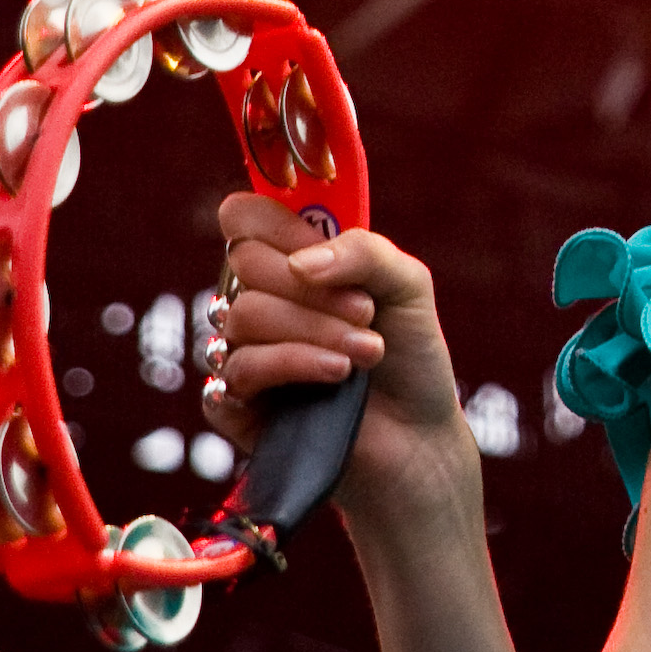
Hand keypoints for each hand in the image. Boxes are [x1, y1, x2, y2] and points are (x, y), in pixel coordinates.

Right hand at [203, 192, 476, 534]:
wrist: (418, 434)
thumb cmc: (410, 354)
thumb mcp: (408, 285)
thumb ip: (364, 252)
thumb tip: (301, 263)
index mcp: (290, 261)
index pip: (242, 217)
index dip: (277, 226)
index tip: (323, 253)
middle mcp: (257, 300)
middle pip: (244, 264)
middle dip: (316, 290)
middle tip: (367, 314)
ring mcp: (242, 351)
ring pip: (242, 318)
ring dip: (316, 332)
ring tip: (366, 354)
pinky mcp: (235, 405)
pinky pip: (232, 374)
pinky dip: (291, 368)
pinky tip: (333, 377)